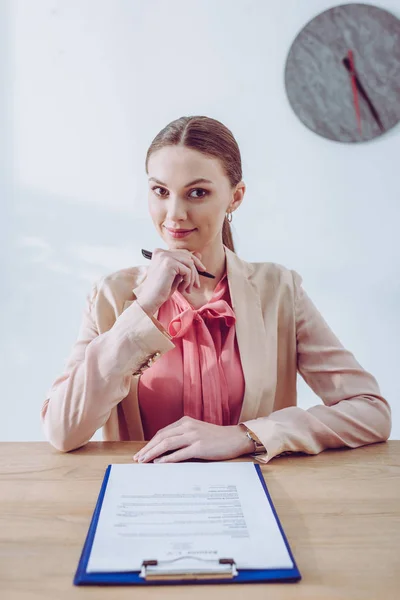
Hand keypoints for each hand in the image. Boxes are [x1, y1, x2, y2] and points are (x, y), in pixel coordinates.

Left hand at [132, 417, 254, 462]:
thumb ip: (183, 436)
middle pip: (161, 437)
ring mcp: (193, 436)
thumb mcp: (197, 432)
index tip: (142, 452)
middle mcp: (187, 426)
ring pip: (167, 444)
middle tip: (138, 458)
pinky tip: (159, 463)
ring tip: (144, 461)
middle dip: (147, 448)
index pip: (162, 432)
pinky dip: (167, 459)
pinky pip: (179, 453)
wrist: (235, 438)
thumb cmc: (216, 438)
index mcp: (185, 421)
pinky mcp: (199, 447)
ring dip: (153, 453)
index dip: (150, 443)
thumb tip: (165, 449)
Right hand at [135, 248, 206, 314]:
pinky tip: (182, 289)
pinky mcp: (169, 264)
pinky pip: (187, 271)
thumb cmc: (161, 290)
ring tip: (187, 289)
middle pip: (188, 256)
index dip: (195, 261)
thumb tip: (199, 254)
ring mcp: (165, 257)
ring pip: (189, 264)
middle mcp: (161, 252)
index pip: (183, 252)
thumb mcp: (175, 275)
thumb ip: (184, 264)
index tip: (202, 270)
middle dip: (195, 272)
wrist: (150, 300)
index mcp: (160, 253)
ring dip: (191, 278)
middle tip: (197, 285)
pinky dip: (188, 281)